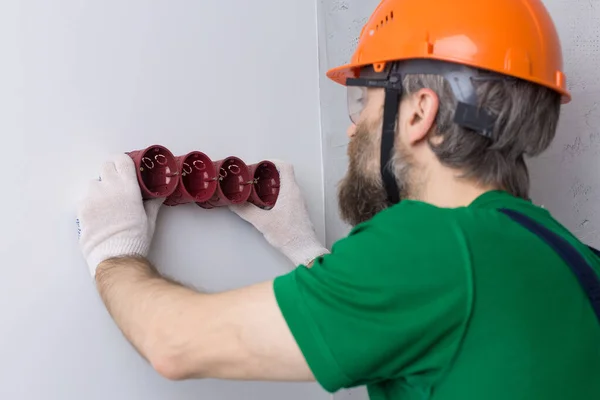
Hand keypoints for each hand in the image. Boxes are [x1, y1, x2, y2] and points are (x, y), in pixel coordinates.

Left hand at [76, 153, 163, 276]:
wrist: (116, 256)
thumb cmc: (135, 238)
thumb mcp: (150, 220)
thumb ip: (152, 204)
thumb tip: (159, 196)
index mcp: (128, 188)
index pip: (121, 160)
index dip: (122, 162)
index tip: (124, 167)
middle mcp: (109, 188)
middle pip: (105, 166)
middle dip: (110, 172)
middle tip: (115, 184)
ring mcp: (93, 197)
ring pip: (93, 183)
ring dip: (99, 189)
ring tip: (106, 204)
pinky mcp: (82, 208)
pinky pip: (85, 199)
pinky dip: (91, 204)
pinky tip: (98, 216)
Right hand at [229, 160, 328, 265]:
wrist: (304, 250)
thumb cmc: (289, 236)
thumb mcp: (263, 222)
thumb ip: (246, 211)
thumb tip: (234, 204)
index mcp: (290, 191)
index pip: (285, 167)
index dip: (272, 162)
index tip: (260, 165)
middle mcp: (297, 194)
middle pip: (284, 175)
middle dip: (268, 174)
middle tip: (255, 177)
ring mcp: (299, 202)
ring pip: (286, 186)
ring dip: (273, 185)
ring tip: (258, 190)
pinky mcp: (298, 211)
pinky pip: (288, 196)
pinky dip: (277, 194)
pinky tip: (266, 203)